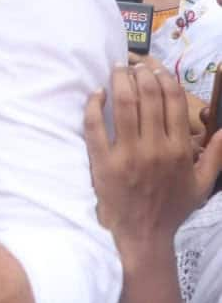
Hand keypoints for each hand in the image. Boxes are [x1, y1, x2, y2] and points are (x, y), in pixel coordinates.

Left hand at [85, 64, 221, 270]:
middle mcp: (156, 148)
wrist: (143, 237)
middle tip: (133, 65)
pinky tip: (95, 94)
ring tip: (116, 70)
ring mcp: (128, 155)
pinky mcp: (103, 163)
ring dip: (119, 81)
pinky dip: (94, 105)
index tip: (155, 70)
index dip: (164, 78)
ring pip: (124, 105)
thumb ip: (216, 156)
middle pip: (148, 96)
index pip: (173, 101)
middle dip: (141, 73)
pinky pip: (94, 127)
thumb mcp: (201, 185)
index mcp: (180, 150)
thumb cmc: (171, 209)